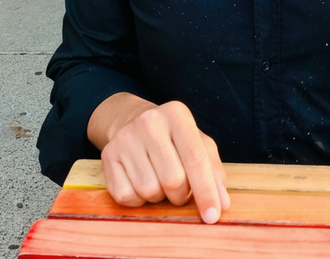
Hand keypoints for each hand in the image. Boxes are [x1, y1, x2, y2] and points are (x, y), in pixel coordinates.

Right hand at [89, 96, 230, 222]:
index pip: (196, 158)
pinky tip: (141, 181)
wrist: (131, 120)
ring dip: (160, 196)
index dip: (206, 191)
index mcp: (177, 114)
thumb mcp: (197, 142)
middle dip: (181, 194)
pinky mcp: (108, 156)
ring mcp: (126, 138)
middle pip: (173, 179)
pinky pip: (127, 196)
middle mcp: (150, 121)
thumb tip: (221, 203)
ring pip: (150, 191)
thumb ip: (213, 170)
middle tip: (180, 187)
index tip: (213, 216)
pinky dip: (138, 199)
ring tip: (159, 178)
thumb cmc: (172, 137)